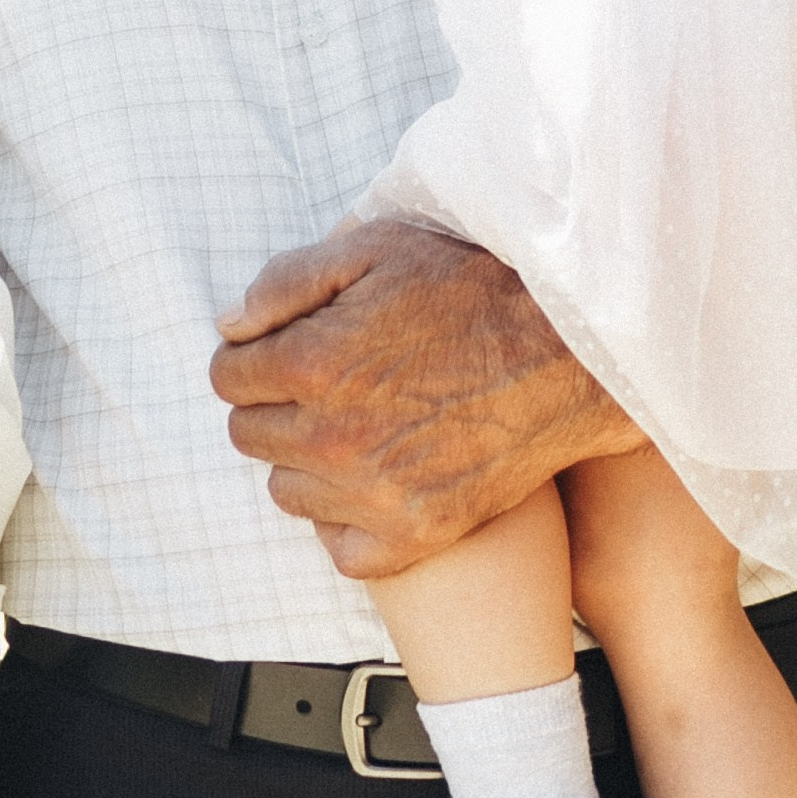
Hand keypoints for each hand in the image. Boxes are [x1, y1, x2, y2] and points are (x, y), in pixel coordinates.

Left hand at [210, 217, 641, 581]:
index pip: (226, 377)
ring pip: (286, 492)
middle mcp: (333, 436)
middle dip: (274, 405)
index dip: (252, 357)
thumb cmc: (473, 292)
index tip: (286, 350)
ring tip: (357, 427)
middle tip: (326, 385)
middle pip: (248, 435)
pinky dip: (348, 522)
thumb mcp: (375, 248)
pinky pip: (341, 549)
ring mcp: (374, 494)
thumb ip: (285, 282)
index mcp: (314, 363)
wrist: (569, 355)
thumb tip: (228, 327)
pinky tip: (377, 481)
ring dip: (305, 462)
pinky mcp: (416, 534)